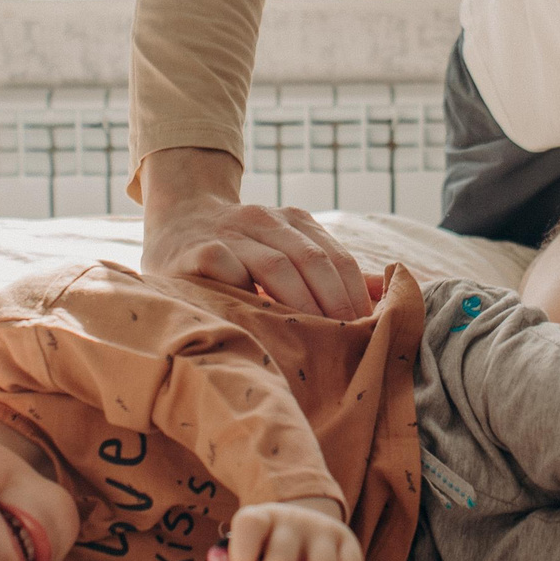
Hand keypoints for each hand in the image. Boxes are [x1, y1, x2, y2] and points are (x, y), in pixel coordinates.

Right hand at [140, 149, 369, 319]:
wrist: (176, 218)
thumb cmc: (238, 248)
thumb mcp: (284, 249)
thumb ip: (328, 268)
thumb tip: (382, 290)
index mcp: (294, 221)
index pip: (337, 258)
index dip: (356, 294)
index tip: (368, 329)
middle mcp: (264, 219)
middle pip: (312, 261)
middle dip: (335, 304)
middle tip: (346, 342)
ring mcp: (230, 232)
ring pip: (275, 265)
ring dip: (300, 304)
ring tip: (313, 340)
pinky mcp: (198, 250)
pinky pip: (228, 270)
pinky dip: (247, 294)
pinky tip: (260, 323)